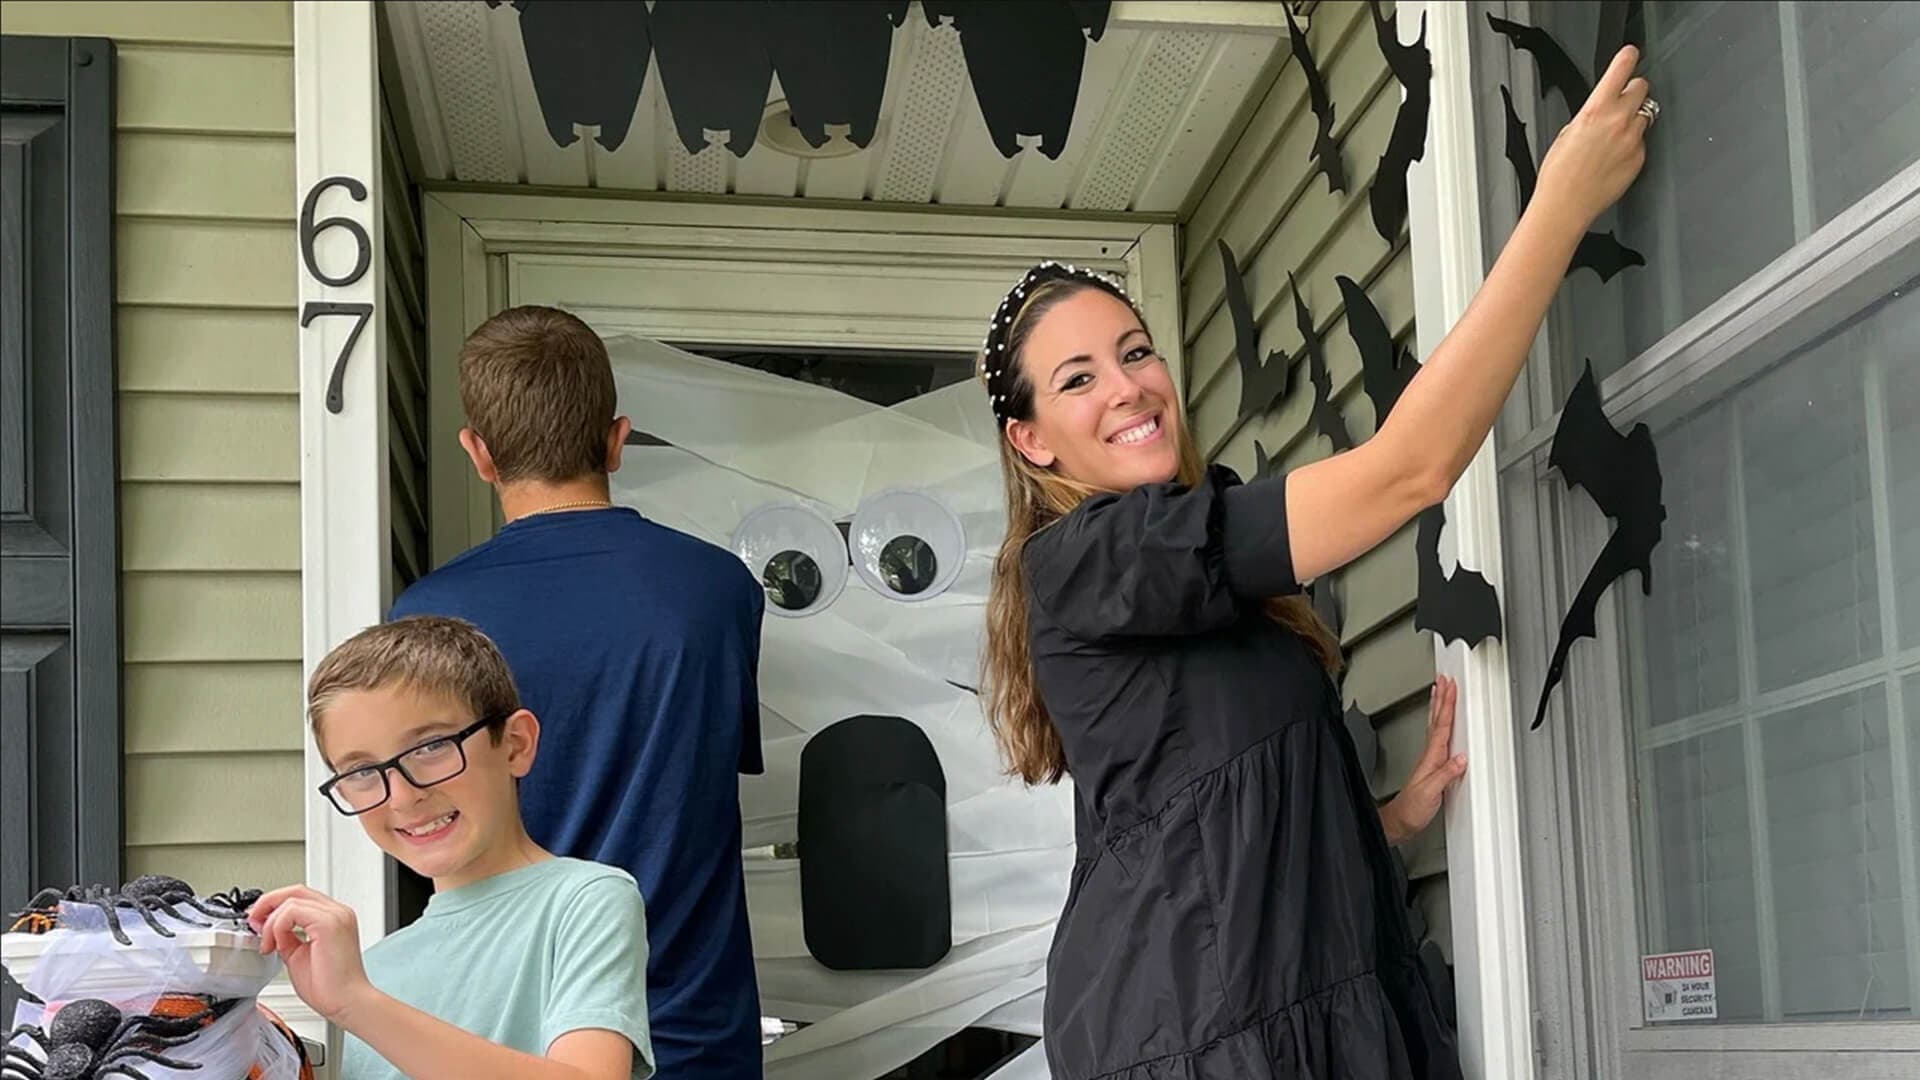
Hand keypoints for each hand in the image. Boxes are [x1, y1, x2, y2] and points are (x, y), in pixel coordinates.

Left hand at [248, 885, 376, 1024]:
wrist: (346, 1003)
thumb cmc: (330, 987)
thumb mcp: (298, 955)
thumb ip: (286, 938)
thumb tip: (269, 931)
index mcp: (333, 918)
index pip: (300, 897)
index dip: (274, 904)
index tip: (258, 921)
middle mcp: (338, 912)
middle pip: (295, 890)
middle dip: (268, 904)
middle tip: (254, 922)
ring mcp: (336, 915)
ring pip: (291, 899)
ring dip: (271, 920)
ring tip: (267, 943)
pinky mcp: (329, 924)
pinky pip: (293, 911)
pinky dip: (278, 926)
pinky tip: (277, 944)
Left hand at [1381, 676, 1466, 845]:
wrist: (1401, 822)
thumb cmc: (1412, 809)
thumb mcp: (1430, 793)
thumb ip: (1446, 774)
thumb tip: (1461, 758)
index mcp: (1431, 758)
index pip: (1441, 726)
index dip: (1446, 705)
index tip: (1450, 687)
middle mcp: (1430, 756)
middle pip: (1436, 721)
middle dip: (1441, 698)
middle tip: (1444, 679)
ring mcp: (1430, 761)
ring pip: (1435, 727)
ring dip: (1438, 708)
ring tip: (1440, 692)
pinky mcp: (1432, 768)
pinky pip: (1437, 739)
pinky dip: (1440, 726)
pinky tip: (1442, 723)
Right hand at [1534, 46, 1653, 229]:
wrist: (1566, 204)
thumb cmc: (1559, 174)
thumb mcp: (1567, 133)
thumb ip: (1590, 115)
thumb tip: (1601, 110)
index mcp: (1596, 110)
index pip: (1622, 69)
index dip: (1628, 57)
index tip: (1630, 54)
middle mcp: (1619, 121)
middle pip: (1642, 87)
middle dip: (1633, 91)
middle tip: (1622, 101)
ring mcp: (1633, 140)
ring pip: (1644, 115)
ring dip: (1633, 119)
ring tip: (1614, 137)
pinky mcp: (1640, 158)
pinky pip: (1641, 142)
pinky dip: (1631, 145)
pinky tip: (1613, 158)